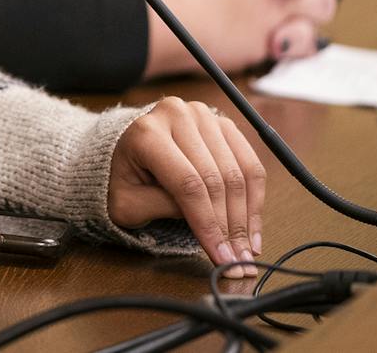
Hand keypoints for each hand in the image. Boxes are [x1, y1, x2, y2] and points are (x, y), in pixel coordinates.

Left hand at [109, 97, 266, 274]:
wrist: (125, 147)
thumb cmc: (122, 177)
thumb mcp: (127, 202)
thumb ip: (162, 207)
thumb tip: (208, 223)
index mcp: (146, 133)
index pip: (188, 184)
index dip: (208, 224)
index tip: (221, 256)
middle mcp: (176, 115)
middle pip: (216, 179)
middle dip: (230, 227)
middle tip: (238, 261)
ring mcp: (201, 115)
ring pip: (237, 173)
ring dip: (246, 216)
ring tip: (247, 249)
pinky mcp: (221, 123)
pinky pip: (249, 163)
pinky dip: (254, 197)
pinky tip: (252, 226)